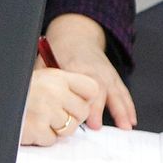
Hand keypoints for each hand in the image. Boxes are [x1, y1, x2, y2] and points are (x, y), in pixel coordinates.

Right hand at [21, 67, 104, 146]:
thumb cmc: (17, 91)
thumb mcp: (41, 79)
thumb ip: (63, 87)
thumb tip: (85, 102)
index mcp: (57, 77)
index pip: (91, 88)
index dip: (85, 99)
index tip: (75, 103)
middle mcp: (54, 92)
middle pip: (83, 112)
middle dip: (71, 117)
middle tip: (54, 115)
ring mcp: (46, 111)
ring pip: (69, 129)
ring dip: (56, 129)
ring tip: (40, 119)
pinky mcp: (37, 129)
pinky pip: (51, 140)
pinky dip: (41, 137)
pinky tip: (31, 126)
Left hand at [44, 12, 135, 129]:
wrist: (77, 35)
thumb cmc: (60, 50)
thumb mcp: (46, 60)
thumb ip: (43, 79)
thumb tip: (31, 98)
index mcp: (76, 64)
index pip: (83, 84)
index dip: (86, 101)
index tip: (86, 118)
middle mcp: (94, 69)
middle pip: (101, 89)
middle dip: (101, 108)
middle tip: (98, 127)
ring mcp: (106, 73)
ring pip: (116, 92)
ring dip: (122, 110)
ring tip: (125, 126)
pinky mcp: (114, 77)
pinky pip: (123, 92)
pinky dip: (128, 106)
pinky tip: (131, 120)